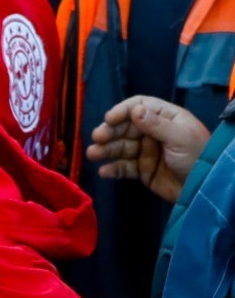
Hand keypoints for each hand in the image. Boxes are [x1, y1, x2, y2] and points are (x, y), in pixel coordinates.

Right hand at [86, 95, 210, 202]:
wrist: (204, 190)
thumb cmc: (197, 157)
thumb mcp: (180, 137)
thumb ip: (157, 124)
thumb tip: (134, 110)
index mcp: (166, 118)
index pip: (139, 106)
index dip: (122, 111)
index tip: (109, 119)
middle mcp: (154, 132)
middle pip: (125, 126)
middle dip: (110, 131)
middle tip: (97, 138)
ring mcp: (147, 151)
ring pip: (121, 146)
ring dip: (106, 149)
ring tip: (93, 154)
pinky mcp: (143, 170)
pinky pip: (124, 166)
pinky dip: (113, 168)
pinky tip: (105, 172)